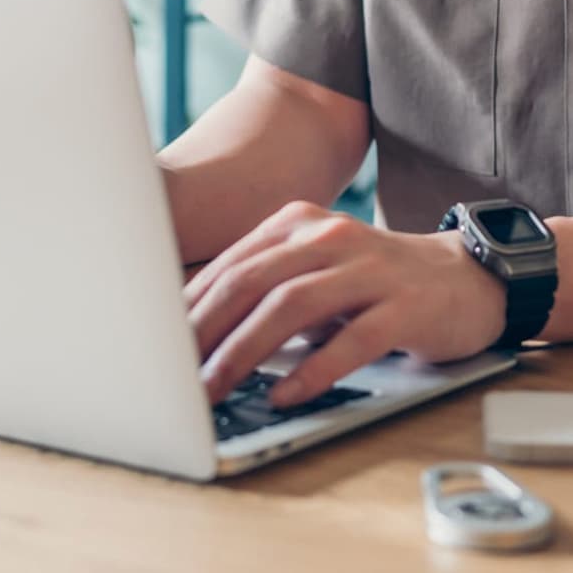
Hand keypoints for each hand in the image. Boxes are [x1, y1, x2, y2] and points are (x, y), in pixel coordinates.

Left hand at [184, 201, 506, 406]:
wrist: (460, 276)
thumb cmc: (371, 279)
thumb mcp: (313, 268)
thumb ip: (266, 286)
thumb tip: (199, 335)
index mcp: (296, 224)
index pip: (230, 264)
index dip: (190, 305)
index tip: (159, 341)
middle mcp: (327, 237)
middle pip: (251, 281)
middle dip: (205, 330)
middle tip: (174, 371)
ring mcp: (368, 268)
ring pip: (292, 306)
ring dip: (245, 352)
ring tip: (215, 388)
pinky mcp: (405, 305)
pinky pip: (353, 340)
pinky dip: (313, 369)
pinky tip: (285, 395)